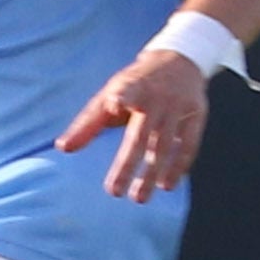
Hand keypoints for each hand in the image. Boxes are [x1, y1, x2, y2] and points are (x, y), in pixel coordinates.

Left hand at [56, 43, 210, 203]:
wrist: (178, 60)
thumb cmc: (133, 85)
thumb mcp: (108, 95)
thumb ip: (87, 123)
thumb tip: (62, 148)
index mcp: (131, 88)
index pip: (126, 94)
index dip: (122, 98)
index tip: (114, 104)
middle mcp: (157, 98)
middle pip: (141, 135)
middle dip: (126, 164)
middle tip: (113, 192)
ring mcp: (178, 107)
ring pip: (164, 145)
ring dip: (152, 172)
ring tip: (139, 198)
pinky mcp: (197, 114)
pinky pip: (188, 144)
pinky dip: (178, 165)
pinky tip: (167, 184)